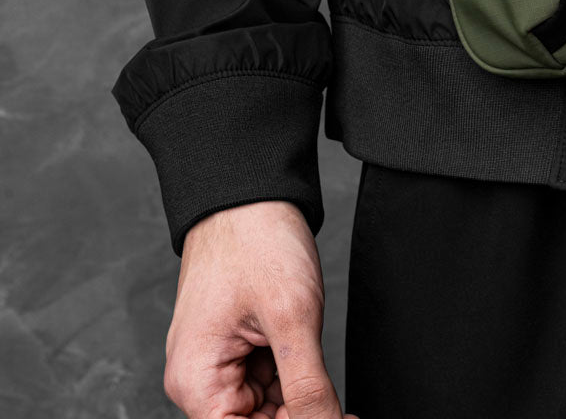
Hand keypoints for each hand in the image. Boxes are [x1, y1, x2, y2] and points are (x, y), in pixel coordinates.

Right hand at [164, 201, 357, 418]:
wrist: (251, 192)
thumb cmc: (257, 241)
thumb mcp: (292, 318)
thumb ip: (307, 387)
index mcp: (197, 382)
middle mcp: (200, 379)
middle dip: (301, 415)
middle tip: (346, 411)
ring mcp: (220, 362)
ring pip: (267, 409)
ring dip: (302, 400)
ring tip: (330, 380)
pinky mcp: (239, 347)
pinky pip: (269, 382)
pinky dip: (296, 381)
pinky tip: (318, 369)